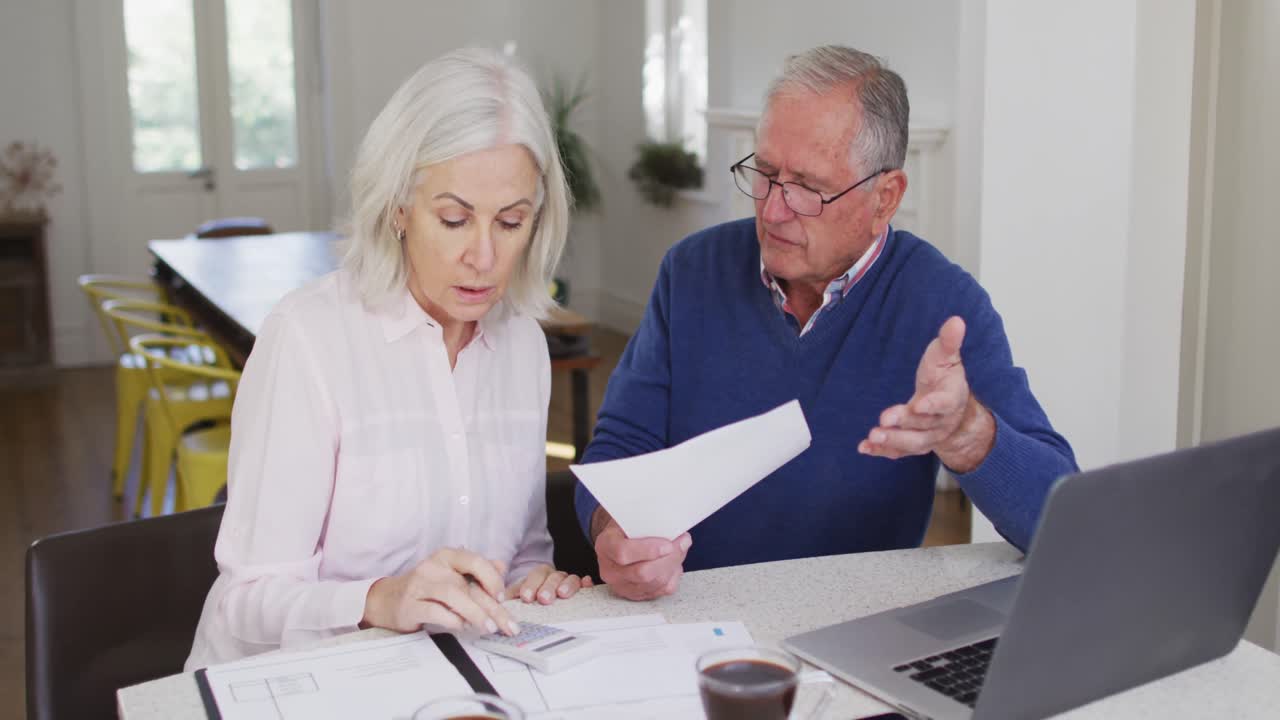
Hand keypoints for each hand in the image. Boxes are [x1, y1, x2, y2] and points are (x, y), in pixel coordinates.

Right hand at [361, 547, 519, 635]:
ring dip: (475, 613)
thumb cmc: (427, 588)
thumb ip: (476, 571)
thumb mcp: (452, 575)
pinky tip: (463, 627)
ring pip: (453, 596)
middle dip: (492, 607)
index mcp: (446, 557)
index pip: (474, 561)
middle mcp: (433, 567)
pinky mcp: (410, 605)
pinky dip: (452, 620)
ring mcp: (419, 585)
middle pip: (468, 586)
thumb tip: (501, 566)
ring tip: (489, 628)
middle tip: (508, 625)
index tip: (502, 597)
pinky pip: (434, 611)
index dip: (492, 579)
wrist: (388, 600)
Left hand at [506, 563, 593, 604]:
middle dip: (548, 587)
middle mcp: (554, 576)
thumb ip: (510, 596)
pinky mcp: (582, 588)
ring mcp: (568, 581)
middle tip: (544, 599)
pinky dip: (586, 583)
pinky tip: (586, 583)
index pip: (535, 576)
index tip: (526, 597)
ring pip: (570, 578)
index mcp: (539, 576)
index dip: (530, 585)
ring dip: (566, 585)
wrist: (543, 598)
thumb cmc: (532, 597)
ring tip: (562, 594)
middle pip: (552, 577)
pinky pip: (585, 583)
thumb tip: (498, 602)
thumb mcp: (518, 596)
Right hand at [592, 509, 690, 600]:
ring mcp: (622, 586)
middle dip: (669, 558)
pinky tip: (674, 562)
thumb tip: (675, 530)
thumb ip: (650, 523)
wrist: (619, 540)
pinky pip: (661, 591)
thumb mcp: (633, 518)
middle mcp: (610, 570)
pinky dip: (673, 575)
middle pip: (642, 573)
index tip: (668, 544)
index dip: (648, 550)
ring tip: (681, 548)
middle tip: (683, 542)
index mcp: (605, 546)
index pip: (622, 552)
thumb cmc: (628, 527)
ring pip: (655, 583)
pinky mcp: (636, 595)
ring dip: (674, 565)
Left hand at [859, 316, 994, 472]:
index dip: (932, 406)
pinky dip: (881, 451)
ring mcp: (927, 436)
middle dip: (903, 424)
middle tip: (883, 421)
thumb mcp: (947, 358)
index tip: (919, 405)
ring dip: (892, 441)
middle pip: (923, 426)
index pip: (944, 404)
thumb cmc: (946, 378)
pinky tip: (864, 447)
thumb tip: (956, 320)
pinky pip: (898, 452)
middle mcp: (940, 422)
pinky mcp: (912, 444)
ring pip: (912, 443)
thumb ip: (949, 342)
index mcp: (951, 399)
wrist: (954, 410)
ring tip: (873, 436)